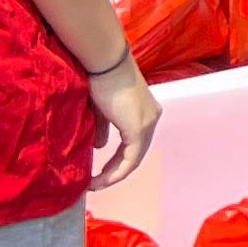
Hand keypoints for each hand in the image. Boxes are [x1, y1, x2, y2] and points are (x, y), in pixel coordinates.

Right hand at [86, 57, 158, 191]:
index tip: (99, 170)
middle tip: (96, 182)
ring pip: (134, 158)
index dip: (116, 159)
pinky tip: (100, 180)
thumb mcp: (100, 109)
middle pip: (135, 152)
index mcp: (145, 110)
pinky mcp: (139, 129)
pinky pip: (130, 159)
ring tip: (95, 184)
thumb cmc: (99, 78)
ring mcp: (148, 123)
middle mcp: (151, 117)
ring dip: (114, 174)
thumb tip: (100, 147)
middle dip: (115, 170)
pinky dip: (116, 172)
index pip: (134, 142)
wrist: (104, 62)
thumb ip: (103, 129)